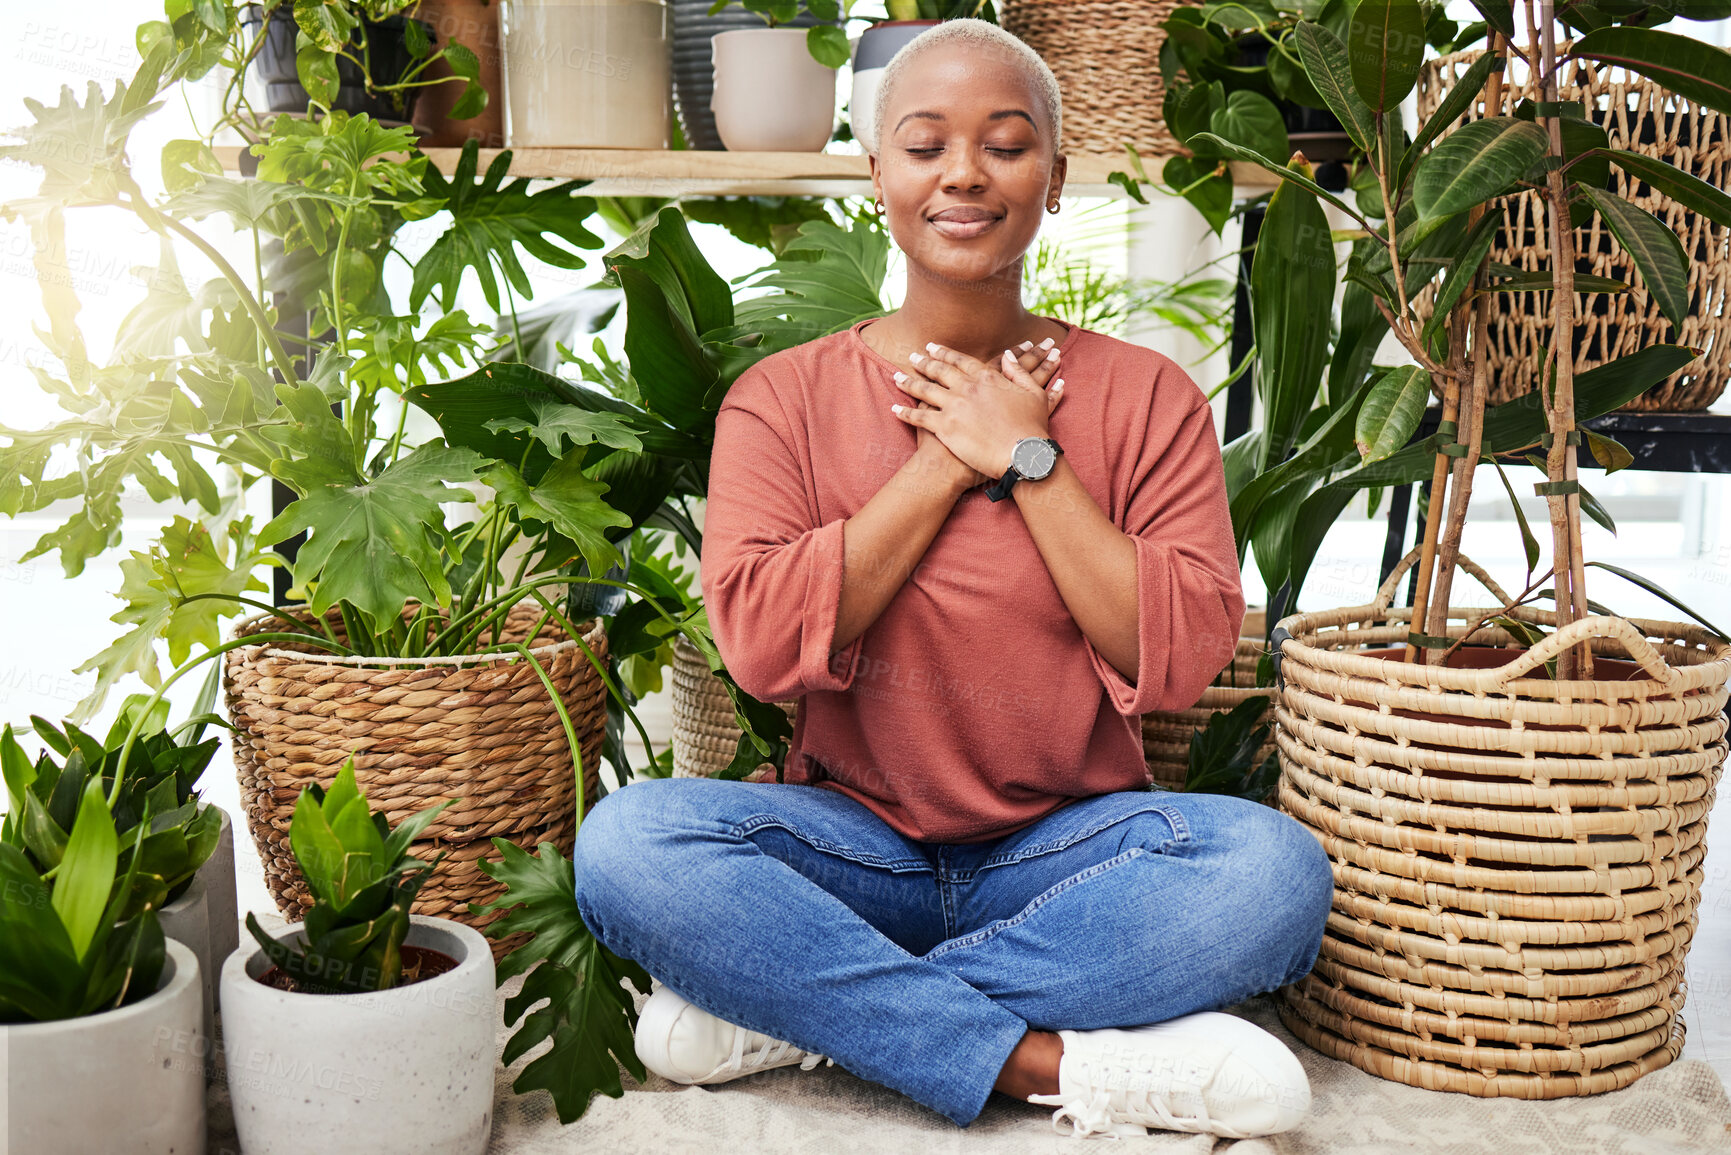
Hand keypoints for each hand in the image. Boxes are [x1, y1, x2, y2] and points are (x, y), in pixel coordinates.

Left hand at [892, 340, 1062, 483]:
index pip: (960, 360)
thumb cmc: (1032, 427)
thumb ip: (1018, 371)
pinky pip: (918, 418)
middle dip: (924, 362)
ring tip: (897, 376)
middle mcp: (966, 388)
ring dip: (909, 382)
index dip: (944, 353)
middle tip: (913, 356)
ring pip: (924, 390)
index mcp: (986, 377)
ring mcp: (953, 406)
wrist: (1024, 454)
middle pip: (939, 371)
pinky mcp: (944, 427)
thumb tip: (1008, 355)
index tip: (932, 347)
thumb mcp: (1033, 393)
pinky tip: (894, 409)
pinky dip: (904, 413)